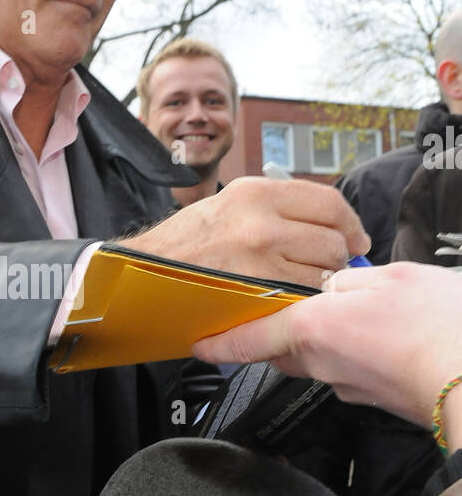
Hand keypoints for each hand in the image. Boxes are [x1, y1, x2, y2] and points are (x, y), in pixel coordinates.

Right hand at [121, 176, 369, 288]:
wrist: (141, 273)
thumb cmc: (182, 246)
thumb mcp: (227, 206)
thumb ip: (275, 210)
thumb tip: (323, 224)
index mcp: (256, 192)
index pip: (329, 202)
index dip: (349, 224)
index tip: (354, 238)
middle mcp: (261, 218)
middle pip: (333, 239)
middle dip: (336, 259)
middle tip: (323, 270)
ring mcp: (259, 256)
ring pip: (323, 271)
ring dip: (320, 284)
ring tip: (299, 287)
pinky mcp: (254, 291)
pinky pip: (303, 298)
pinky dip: (303, 303)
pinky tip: (288, 303)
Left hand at [192, 262, 461, 444]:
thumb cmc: (439, 326)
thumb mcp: (389, 278)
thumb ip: (351, 279)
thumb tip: (335, 285)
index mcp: (314, 328)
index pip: (252, 338)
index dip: (222, 342)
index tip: (199, 345)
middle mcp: (323, 364)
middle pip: (283, 349)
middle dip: (278, 331)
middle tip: (282, 308)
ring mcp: (350, 386)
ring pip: (317, 360)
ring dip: (322, 338)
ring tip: (349, 313)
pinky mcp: (375, 399)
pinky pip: (350, 371)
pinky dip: (354, 352)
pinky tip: (380, 336)